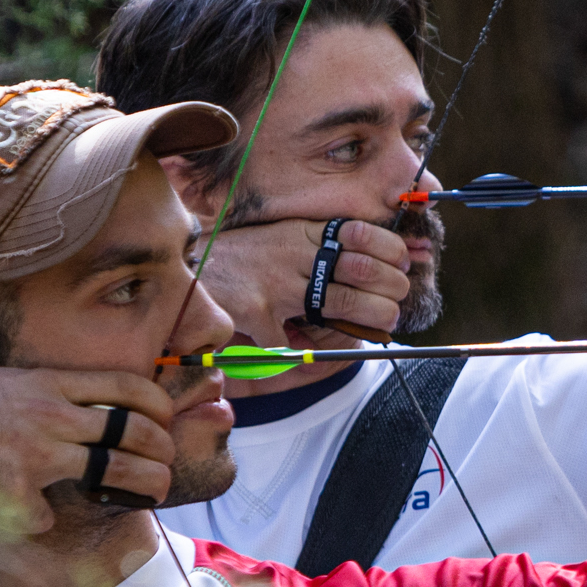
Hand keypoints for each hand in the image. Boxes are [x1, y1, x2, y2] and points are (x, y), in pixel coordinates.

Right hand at [0, 354, 180, 533]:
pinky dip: (38, 522)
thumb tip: (102, 417)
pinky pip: (47, 516)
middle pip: (138, 433)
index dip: (161, 411)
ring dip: (142, 488)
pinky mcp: (13, 490)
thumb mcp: (15, 381)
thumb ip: (57, 396)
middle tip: (165, 478)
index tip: (167, 428)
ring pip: (115, 471)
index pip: (132, 389)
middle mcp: (53, 413)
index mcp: (54, 383)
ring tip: (148, 499)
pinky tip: (22, 516)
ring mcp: (35, 451)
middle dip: (162, 460)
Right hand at [191, 215, 413, 343]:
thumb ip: (314, 249)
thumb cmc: (238, 261)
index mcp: (301, 233)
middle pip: (363, 270)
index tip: (403, 265)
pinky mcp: (256, 309)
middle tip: (397, 306)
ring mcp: (276, 280)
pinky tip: (300, 353)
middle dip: (391, 290)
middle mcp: (293, 251)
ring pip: (344, 303)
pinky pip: (292, 342)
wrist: (184, 272)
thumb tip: (368, 265)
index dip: (391, 250)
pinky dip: (299, 354)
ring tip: (384, 326)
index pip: (361, 233)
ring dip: (372, 319)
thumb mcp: (279, 241)